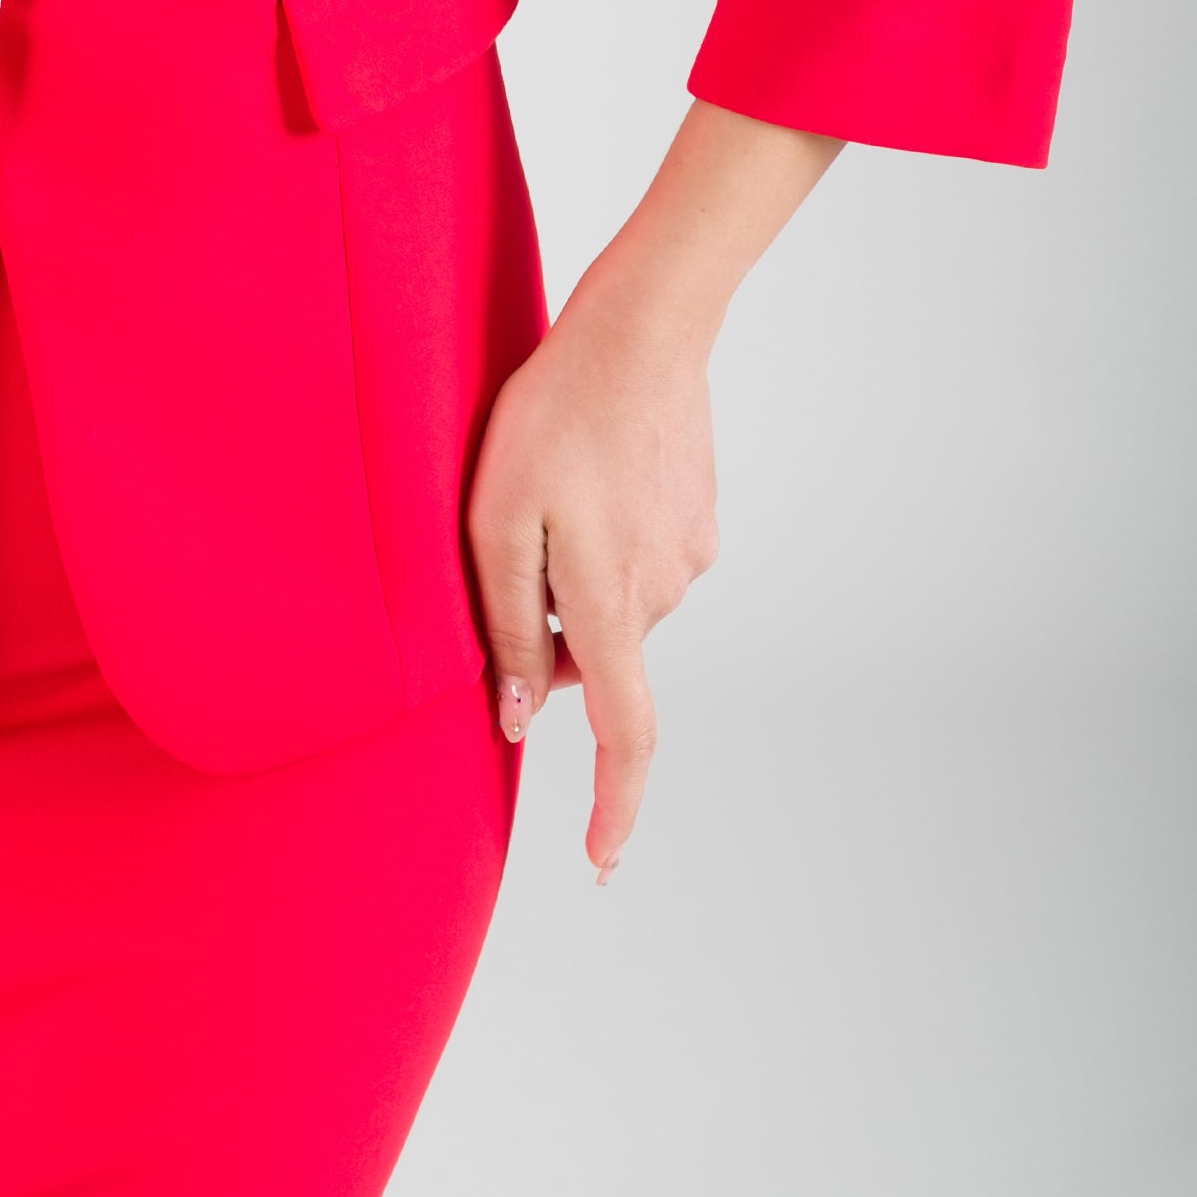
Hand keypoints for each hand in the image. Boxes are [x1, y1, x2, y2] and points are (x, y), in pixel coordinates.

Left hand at [466, 267, 719, 880]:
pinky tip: (588, 472)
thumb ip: (511, 624)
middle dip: (550, 632)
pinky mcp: (701, 518)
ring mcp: (691, 554)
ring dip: (575, 575)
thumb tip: (521, 719)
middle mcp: (664, 591)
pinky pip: (641, 558)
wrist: (641, 330)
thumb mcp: (496, 517)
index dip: (613, 808)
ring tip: (546, 487)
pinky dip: (604, 538)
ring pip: (617, 604)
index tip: (601, 866)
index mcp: (611, 601)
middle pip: (597, 655)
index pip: (625, 734)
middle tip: (506, 545)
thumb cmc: (552, 416)